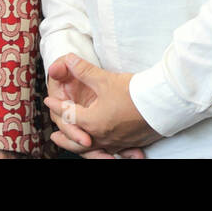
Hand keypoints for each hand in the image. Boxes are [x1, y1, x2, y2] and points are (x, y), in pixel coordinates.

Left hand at [43, 54, 161, 154]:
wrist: (162, 103)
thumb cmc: (133, 91)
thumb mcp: (104, 79)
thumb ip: (83, 70)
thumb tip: (67, 59)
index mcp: (92, 121)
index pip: (69, 113)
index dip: (57, 105)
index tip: (49, 101)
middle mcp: (102, 136)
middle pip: (76, 140)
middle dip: (64, 137)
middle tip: (54, 136)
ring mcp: (117, 142)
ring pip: (94, 149)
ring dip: (81, 147)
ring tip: (79, 145)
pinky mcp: (131, 142)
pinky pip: (113, 151)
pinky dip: (105, 151)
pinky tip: (107, 149)